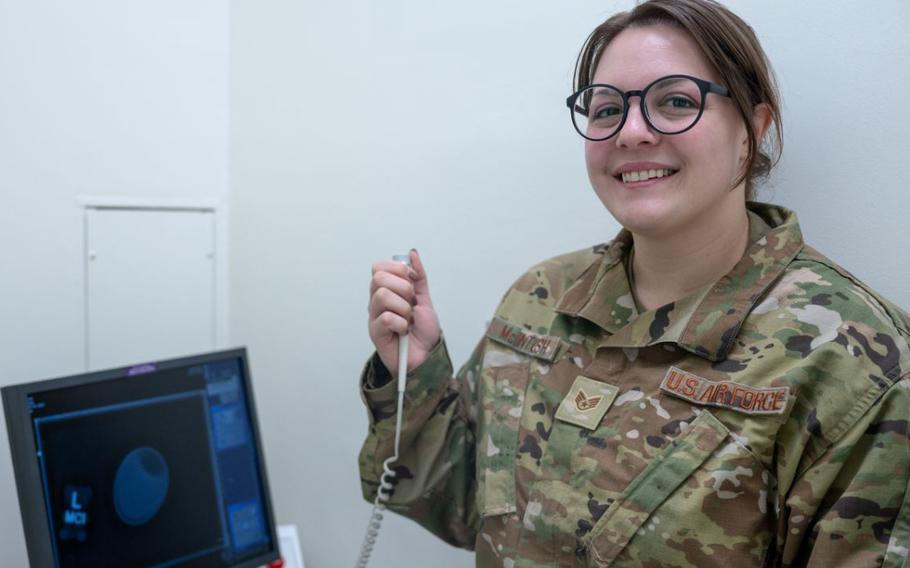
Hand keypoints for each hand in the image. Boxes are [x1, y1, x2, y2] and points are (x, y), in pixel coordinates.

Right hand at [368, 249, 440, 375]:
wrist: (427, 356)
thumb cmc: (423, 330)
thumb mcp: (425, 299)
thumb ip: (418, 277)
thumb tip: (412, 253)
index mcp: (387, 290)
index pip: (379, 267)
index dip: (397, 269)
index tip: (412, 281)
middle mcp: (376, 301)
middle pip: (378, 278)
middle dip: (403, 288)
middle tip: (411, 303)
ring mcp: (374, 316)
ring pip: (382, 295)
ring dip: (403, 307)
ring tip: (408, 319)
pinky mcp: (375, 332)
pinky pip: (385, 317)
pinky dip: (401, 323)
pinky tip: (404, 330)